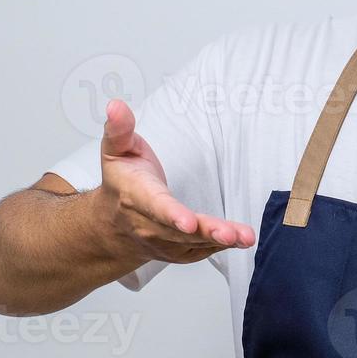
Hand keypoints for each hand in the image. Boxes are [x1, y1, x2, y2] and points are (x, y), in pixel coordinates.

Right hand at [95, 98, 254, 263]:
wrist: (111, 224)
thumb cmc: (122, 182)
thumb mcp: (116, 150)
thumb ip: (119, 129)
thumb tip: (116, 105)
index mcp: (136, 197)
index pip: (156, 206)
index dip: (172, 215)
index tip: (188, 221)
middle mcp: (148, 225)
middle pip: (181, 231)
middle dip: (207, 232)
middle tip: (232, 233)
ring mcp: (163, 242)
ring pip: (194, 243)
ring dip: (221, 240)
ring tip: (245, 237)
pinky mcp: (177, 252)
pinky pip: (200, 251)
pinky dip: (220, 247)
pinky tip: (239, 240)